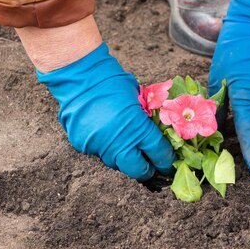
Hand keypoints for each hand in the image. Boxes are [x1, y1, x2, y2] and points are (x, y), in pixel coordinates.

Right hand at [37, 43, 175, 180]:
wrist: (81, 77)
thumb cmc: (114, 82)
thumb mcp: (140, 99)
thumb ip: (148, 121)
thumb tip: (158, 135)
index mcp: (139, 130)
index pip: (159, 154)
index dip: (166, 161)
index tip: (168, 162)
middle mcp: (120, 144)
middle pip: (139, 170)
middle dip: (147, 170)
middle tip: (152, 166)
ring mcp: (100, 147)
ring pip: (118, 164)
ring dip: (126, 159)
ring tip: (130, 150)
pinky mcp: (84, 147)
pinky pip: (100, 154)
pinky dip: (106, 148)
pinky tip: (108, 137)